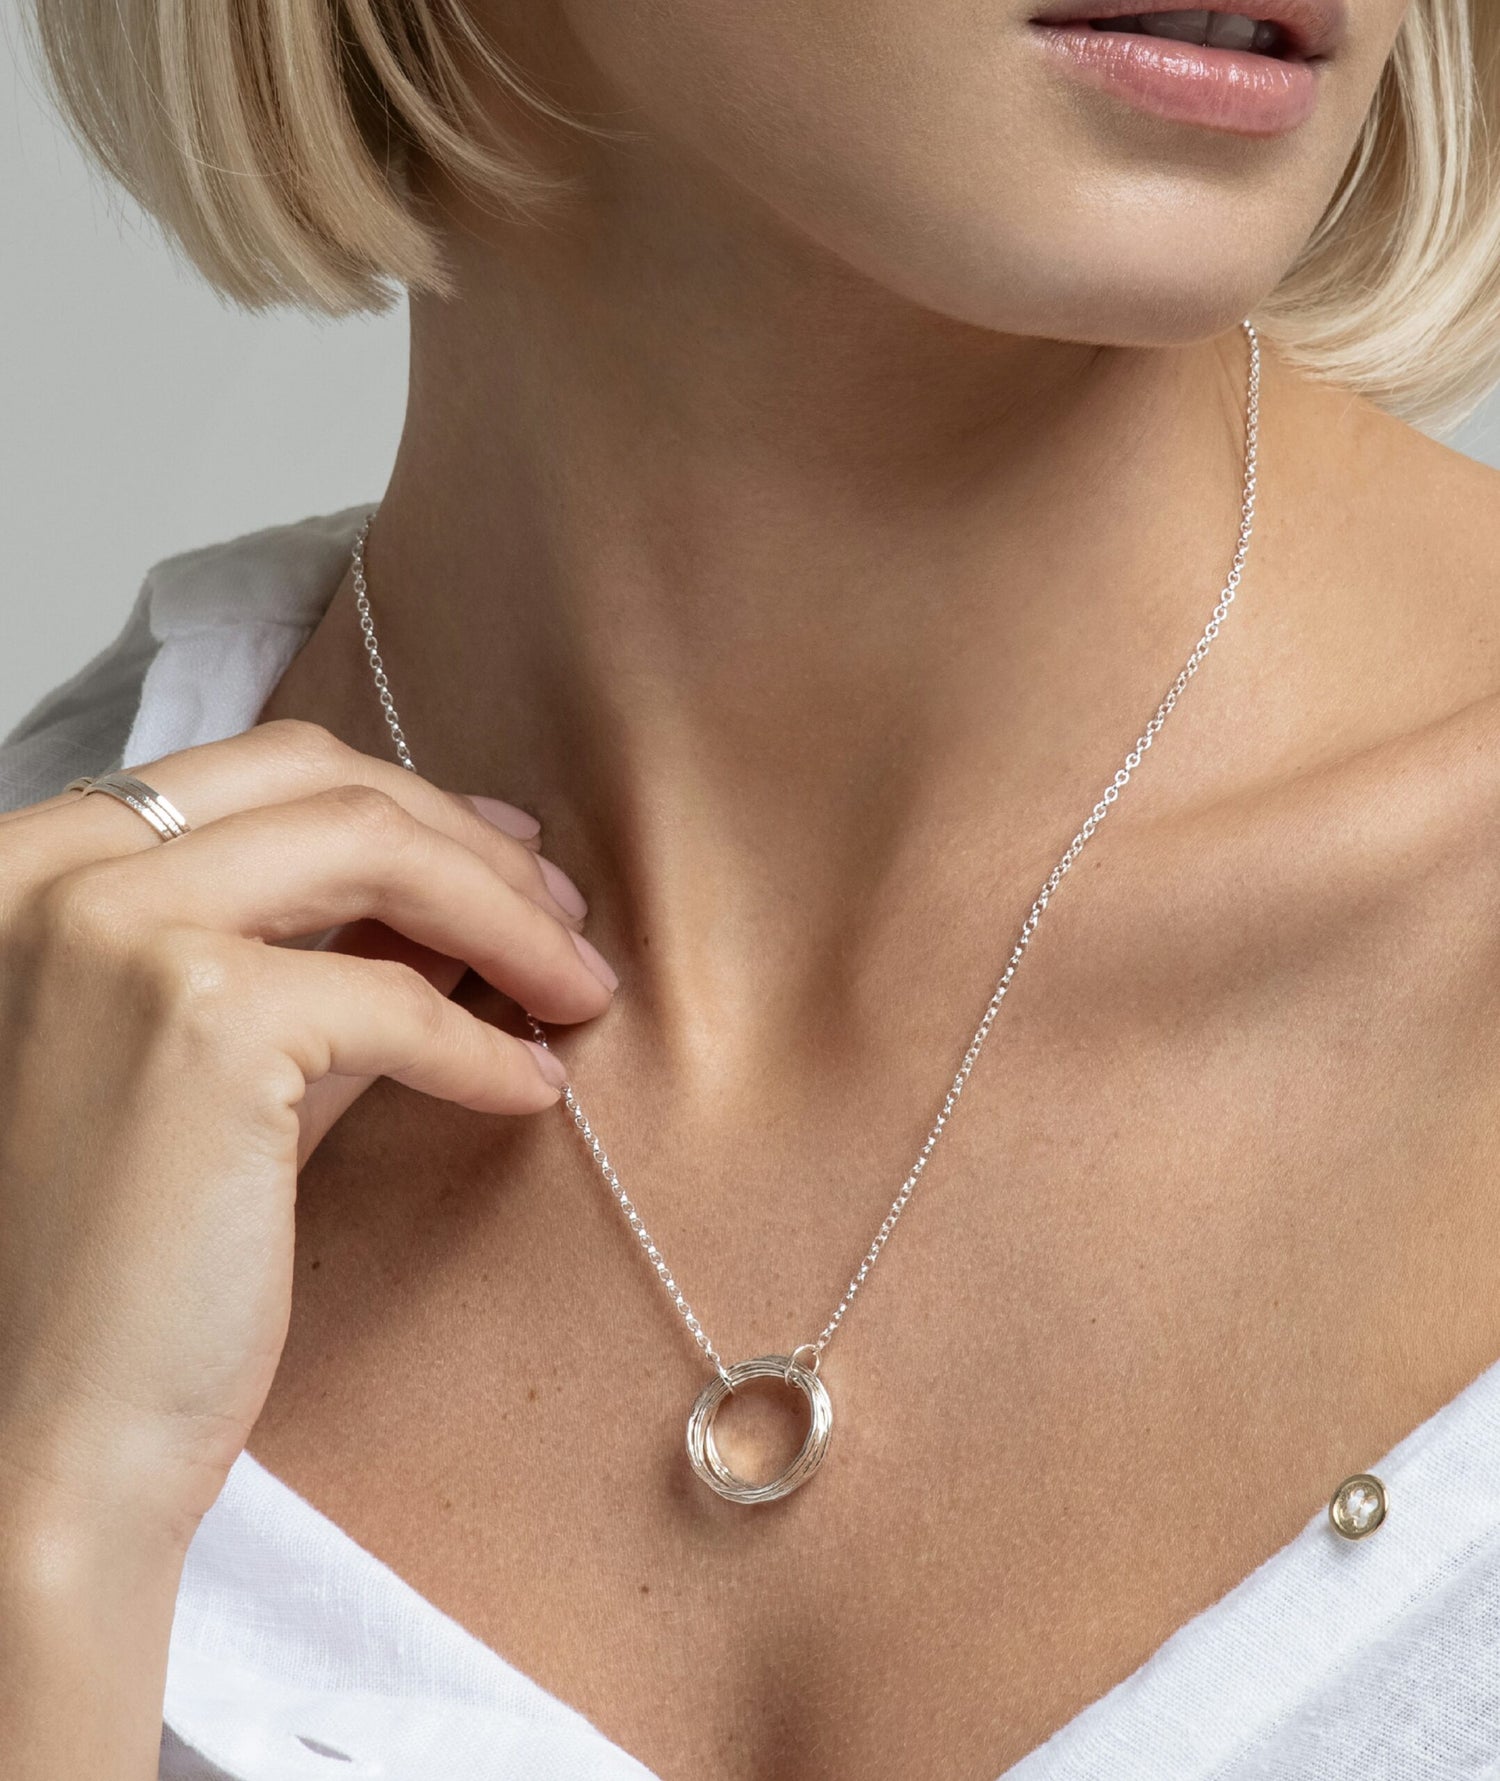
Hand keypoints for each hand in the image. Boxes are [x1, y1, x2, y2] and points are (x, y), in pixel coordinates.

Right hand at [0, 719, 615, 1541]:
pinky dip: (485, 1043)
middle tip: (565, 916)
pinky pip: (400, 1000)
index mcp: (34, 864)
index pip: (258, 772)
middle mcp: (52, 868)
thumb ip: (312, 969)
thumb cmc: (122, 1269)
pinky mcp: (197, 1019)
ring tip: (580, 987)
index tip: (502, 854)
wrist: (44, 1442)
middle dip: (471, 843)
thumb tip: (452, 909)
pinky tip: (533, 1087)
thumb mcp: (213, 1074)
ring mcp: (114, 930)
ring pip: (374, 849)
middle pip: (322, 782)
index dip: (405, 803)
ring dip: (507, 914)